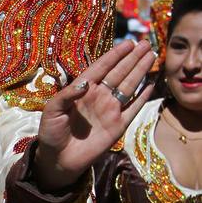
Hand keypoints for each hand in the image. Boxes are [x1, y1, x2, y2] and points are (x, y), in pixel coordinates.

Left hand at [35, 40, 154, 189]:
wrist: (57, 160)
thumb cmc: (51, 133)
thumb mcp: (52, 111)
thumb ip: (66, 96)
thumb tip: (86, 83)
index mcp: (81, 90)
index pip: (101, 68)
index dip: (114, 55)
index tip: (127, 43)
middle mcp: (98, 97)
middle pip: (118, 73)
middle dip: (132, 58)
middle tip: (144, 43)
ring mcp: (109, 110)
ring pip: (128, 86)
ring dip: (140, 71)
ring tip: (151, 55)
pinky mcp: (117, 126)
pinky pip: (133, 109)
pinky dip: (142, 97)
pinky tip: (151, 84)